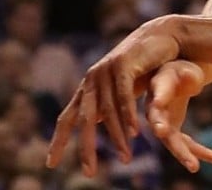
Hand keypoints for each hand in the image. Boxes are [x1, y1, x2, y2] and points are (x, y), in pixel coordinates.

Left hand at [46, 16, 182, 175]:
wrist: (161, 37)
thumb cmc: (141, 66)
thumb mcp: (120, 89)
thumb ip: (106, 103)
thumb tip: (93, 123)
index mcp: (87, 88)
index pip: (67, 118)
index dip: (58, 141)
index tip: (50, 164)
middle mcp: (92, 79)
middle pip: (84, 120)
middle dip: (86, 148)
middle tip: (90, 173)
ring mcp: (105, 70)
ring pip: (107, 111)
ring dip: (117, 137)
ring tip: (125, 157)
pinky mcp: (122, 63)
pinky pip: (124, 96)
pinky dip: (129, 116)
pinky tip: (134, 132)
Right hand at [146, 61, 211, 171]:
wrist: (179, 77)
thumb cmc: (181, 70)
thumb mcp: (185, 69)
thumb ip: (188, 75)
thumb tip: (192, 78)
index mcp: (157, 91)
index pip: (156, 104)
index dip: (158, 115)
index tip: (160, 129)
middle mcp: (155, 111)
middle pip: (162, 131)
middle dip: (174, 144)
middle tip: (186, 158)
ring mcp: (164, 124)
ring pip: (175, 143)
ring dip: (188, 156)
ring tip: (200, 166)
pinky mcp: (174, 132)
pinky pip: (188, 145)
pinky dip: (202, 152)